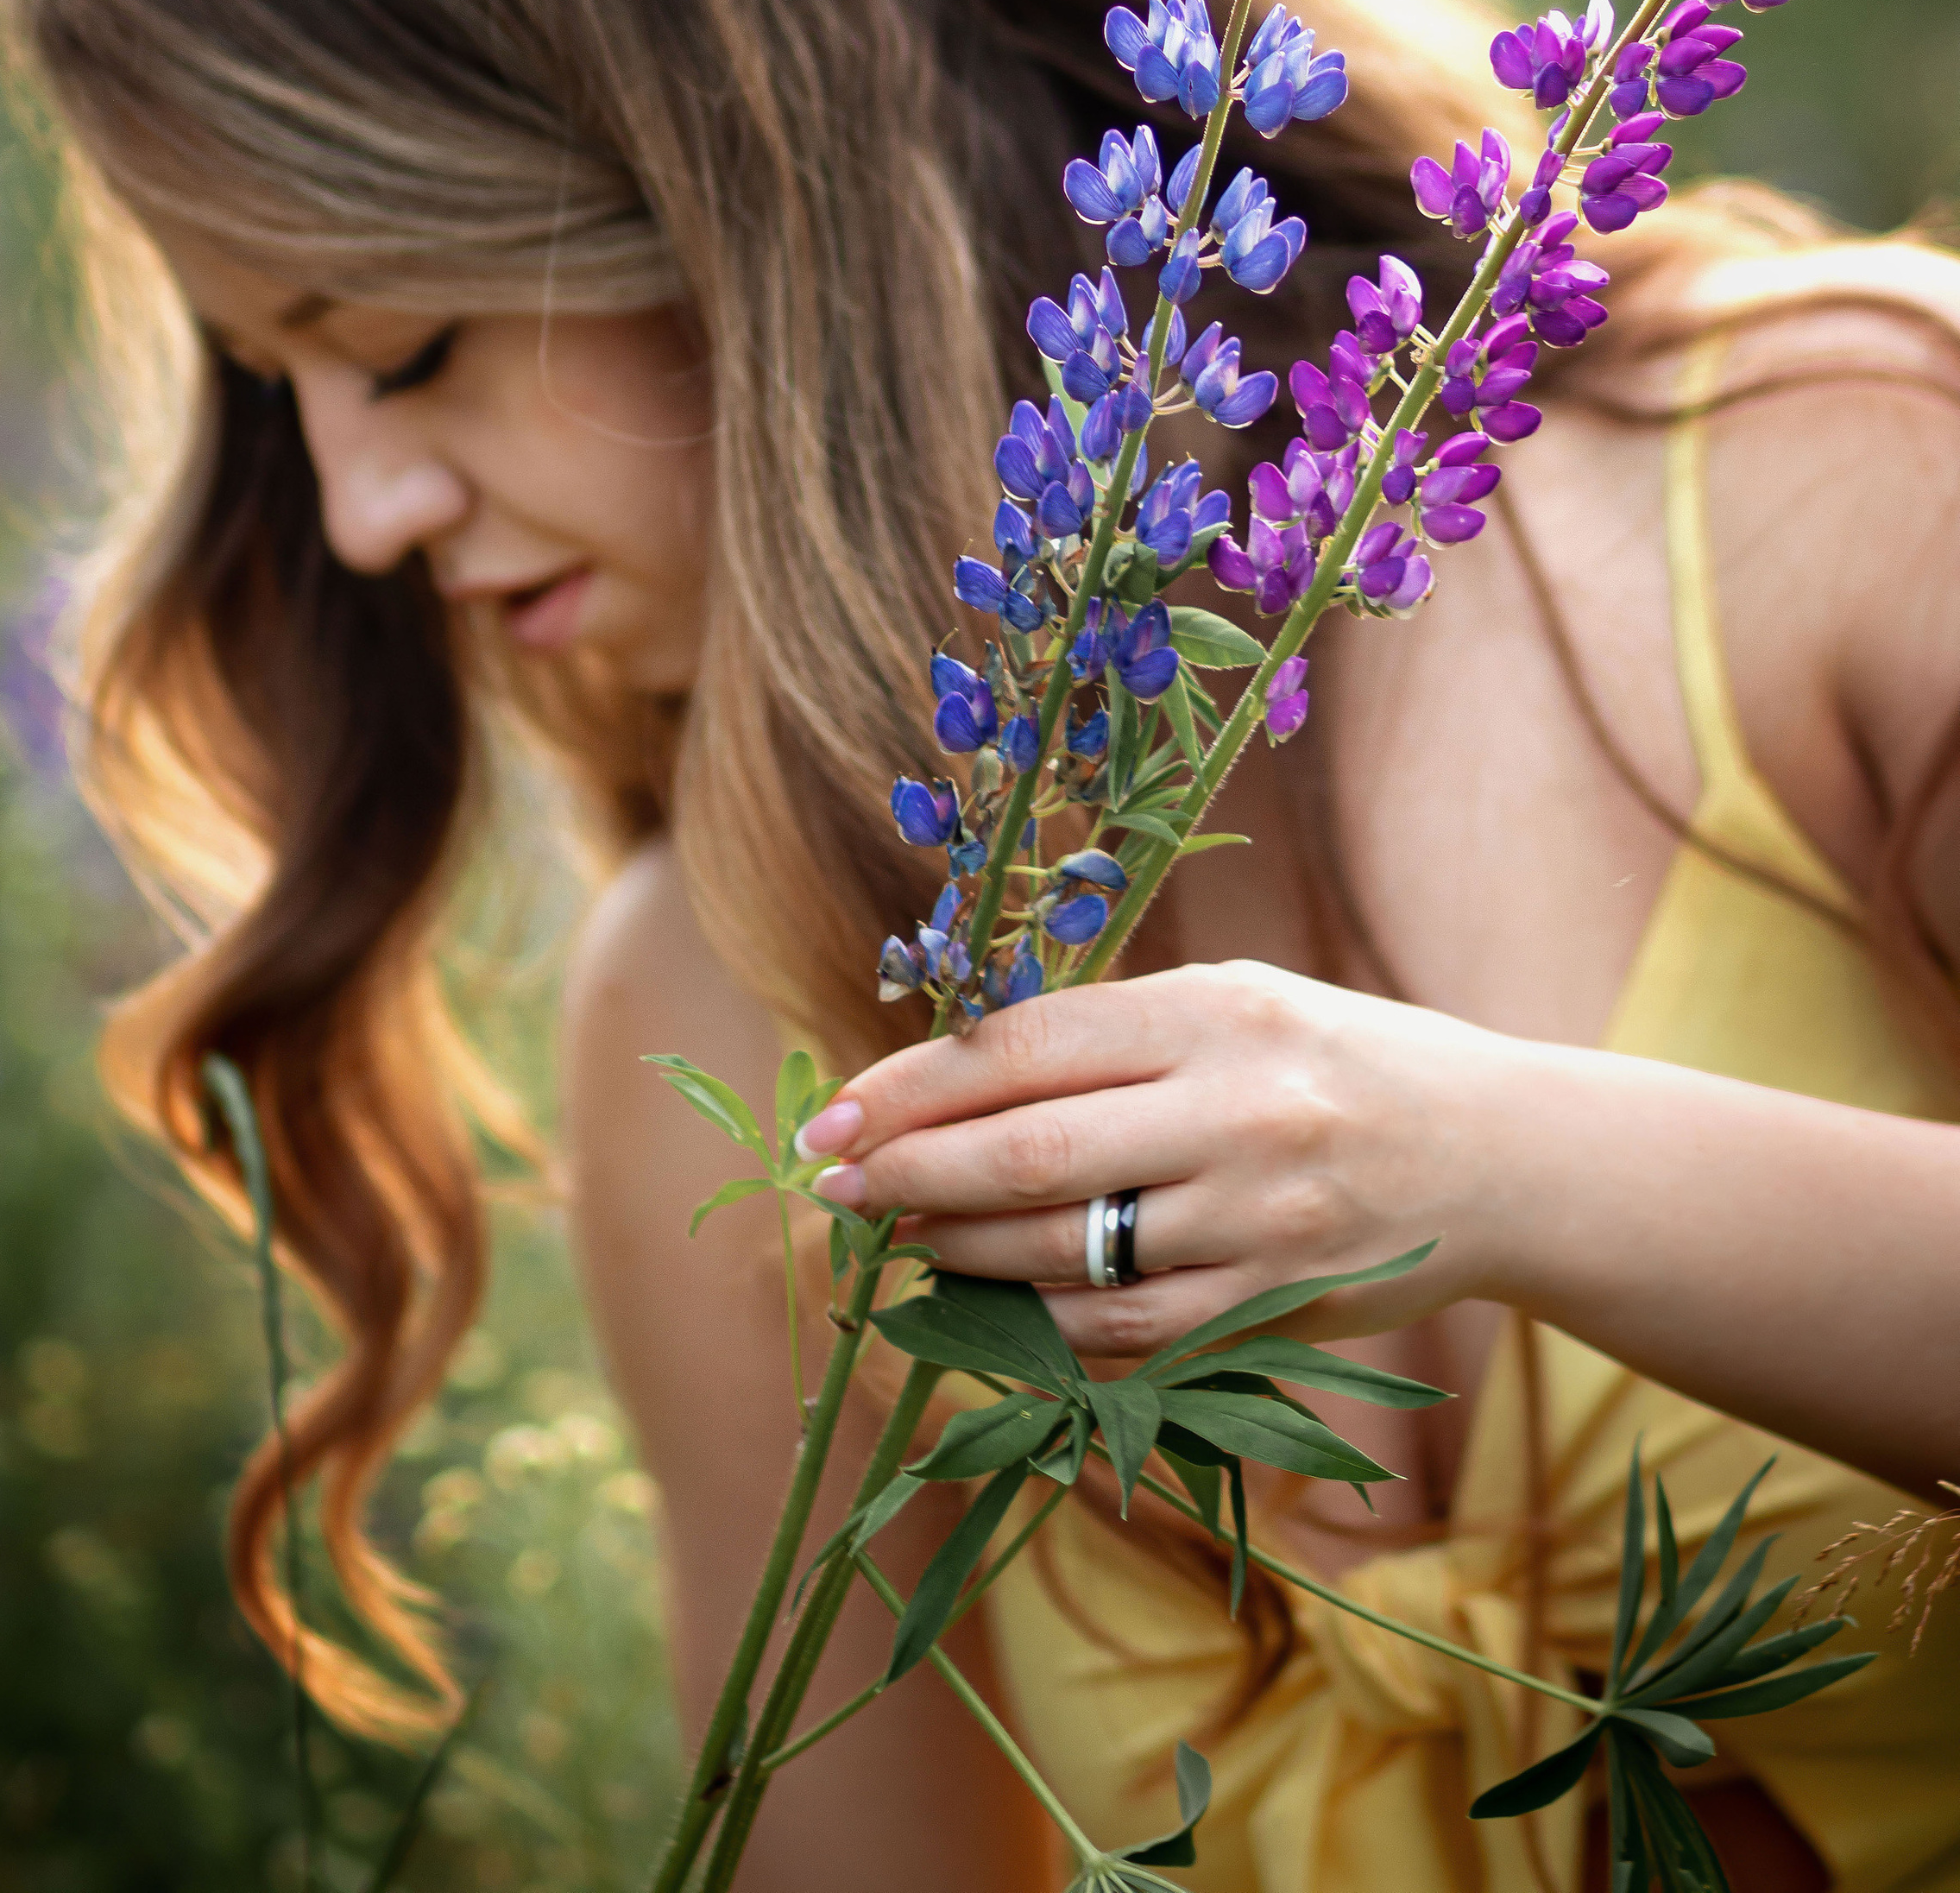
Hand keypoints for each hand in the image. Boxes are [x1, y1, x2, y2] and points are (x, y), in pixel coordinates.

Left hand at [803, 961, 1526, 1356]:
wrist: (1498, 1154)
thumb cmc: (1338, 1058)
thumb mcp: (1236, 999)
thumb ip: (1112, 1031)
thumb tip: (950, 1073)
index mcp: (1217, 1010)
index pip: (1027, 1046)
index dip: (913, 1084)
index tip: (834, 1113)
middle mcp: (1238, 1111)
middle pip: (1030, 1152)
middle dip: (909, 1173)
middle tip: (833, 1185)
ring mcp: (1260, 1220)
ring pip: (1067, 1256)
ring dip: (962, 1255)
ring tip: (905, 1240)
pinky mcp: (1277, 1308)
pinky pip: (1127, 1333)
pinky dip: (1044, 1323)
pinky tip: (997, 1304)